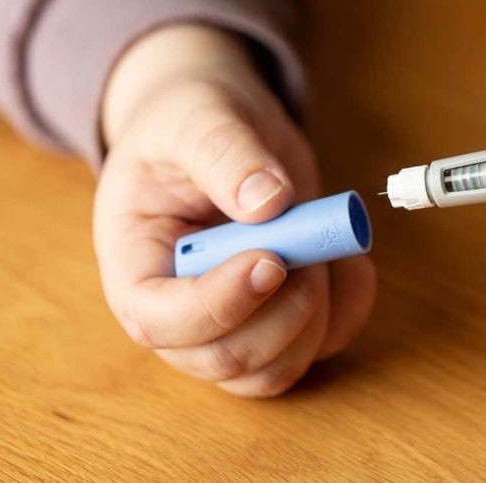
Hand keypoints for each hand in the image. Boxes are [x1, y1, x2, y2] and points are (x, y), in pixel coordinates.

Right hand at [93, 25, 374, 395]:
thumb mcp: (198, 117)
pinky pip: (322, 342)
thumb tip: (269, 202)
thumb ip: (226, 153)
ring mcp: (231, 321)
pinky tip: (351, 261)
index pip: (160, 321)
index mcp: (135, 263)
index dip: (219, 304)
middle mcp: (177, 309)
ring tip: (324, 245)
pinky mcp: (280, 315)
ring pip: (275, 369)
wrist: (219, 125)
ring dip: (317, 315)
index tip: (271, 259)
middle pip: (224, 360)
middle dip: (281, 314)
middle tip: (308, 246)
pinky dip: (349, 308)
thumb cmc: (190, 121)